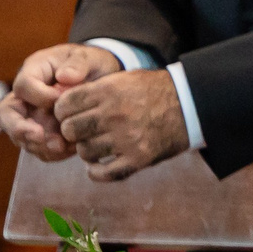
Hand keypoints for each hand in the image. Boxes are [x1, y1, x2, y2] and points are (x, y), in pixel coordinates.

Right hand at [0, 42, 122, 160]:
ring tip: (62, 146)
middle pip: (6, 115)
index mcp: (34, 71)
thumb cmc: (91, 64)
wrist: (101, 79)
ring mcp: (31, 117)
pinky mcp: (42, 134)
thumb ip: (78, 64)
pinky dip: (53, 152)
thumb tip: (65, 77)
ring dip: (39, 144)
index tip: (61, 99)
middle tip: (39, 137)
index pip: (23, 86)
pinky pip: (39, 148)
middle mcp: (25, 97)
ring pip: (21, 137)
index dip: (39, 95)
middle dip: (19, 129)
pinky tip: (72, 149)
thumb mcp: (89, 58)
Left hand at [54, 70, 189, 181]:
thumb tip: (62, 105)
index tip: (69, 115)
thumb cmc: (155, 90)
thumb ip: (94, 89)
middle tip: (82, 131)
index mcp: (110, 90)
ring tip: (97, 145)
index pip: (65, 105)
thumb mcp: (125, 79)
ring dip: (87, 150)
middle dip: (72, 131)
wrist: (191, 104)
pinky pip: (103, 173)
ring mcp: (126, 138)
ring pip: (85, 152)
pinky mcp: (138, 158)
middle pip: (70, 130)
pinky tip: (98, 166)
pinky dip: (96, 172)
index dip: (62, 111)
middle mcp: (115, 114)